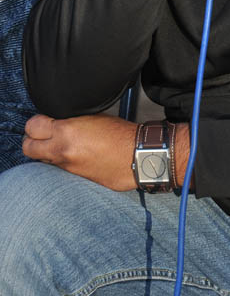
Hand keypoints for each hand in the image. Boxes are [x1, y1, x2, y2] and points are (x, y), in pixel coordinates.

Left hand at [23, 114, 137, 190]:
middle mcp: (62, 151)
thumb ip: (70, 119)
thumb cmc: (120, 134)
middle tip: (42, 133)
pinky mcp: (73, 178)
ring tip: (59, 144)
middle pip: (27, 147)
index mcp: (66, 132)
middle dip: (32, 139)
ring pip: (40, 160)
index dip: (36, 122)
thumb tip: (57, 120)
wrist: (136, 156)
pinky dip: (59, 162)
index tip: (44, 120)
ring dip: (45, 152)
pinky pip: (56, 169)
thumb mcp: (93, 116)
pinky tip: (72, 154)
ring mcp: (66, 167)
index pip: (32, 126)